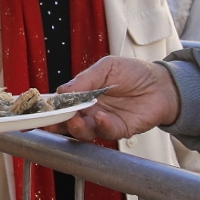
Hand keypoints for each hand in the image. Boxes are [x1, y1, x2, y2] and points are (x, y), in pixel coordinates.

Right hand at [59, 57, 180, 141]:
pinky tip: (100, 116)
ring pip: (83, 131)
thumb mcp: (107, 67)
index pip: (61, 103)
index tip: (36, 110)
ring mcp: (103, 121)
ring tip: (75, 120)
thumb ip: (85, 80)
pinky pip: (106, 132)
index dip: (48, 108)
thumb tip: (62, 91)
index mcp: (83, 94)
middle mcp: (89, 110)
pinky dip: (101, 125)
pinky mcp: (119, 130)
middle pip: (67, 122)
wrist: (162, 84)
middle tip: (50, 121)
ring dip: (76, 128)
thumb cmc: (134, 72)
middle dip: (56, 123)